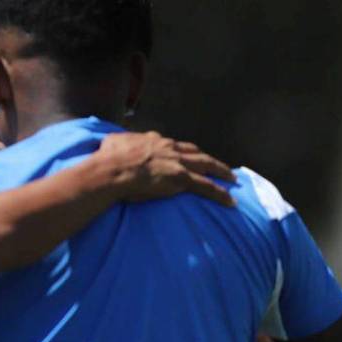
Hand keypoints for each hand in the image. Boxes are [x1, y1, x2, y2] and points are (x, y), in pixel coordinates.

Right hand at [95, 130, 235, 206]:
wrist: (113, 169)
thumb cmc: (109, 158)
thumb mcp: (113, 141)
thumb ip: (119, 142)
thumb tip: (112, 142)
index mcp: (154, 140)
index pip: (174, 145)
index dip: (183, 151)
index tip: (188, 156)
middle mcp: (170, 147)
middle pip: (196, 152)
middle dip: (208, 158)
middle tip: (219, 166)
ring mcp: (177, 162)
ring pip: (207, 165)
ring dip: (221, 171)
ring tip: (232, 178)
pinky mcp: (181, 178)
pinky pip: (206, 186)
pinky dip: (220, 193)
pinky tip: (230, 200)